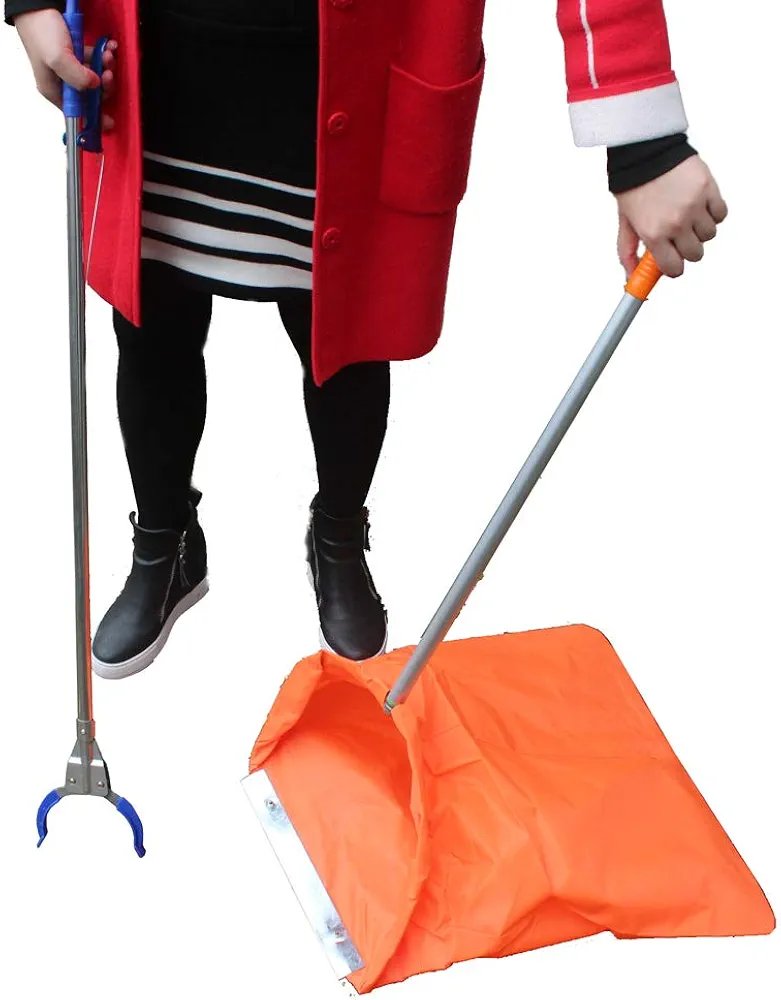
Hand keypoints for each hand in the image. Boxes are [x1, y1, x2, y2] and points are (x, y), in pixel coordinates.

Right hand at [15, 9, 117, 130]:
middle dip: (104, 86)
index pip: (78, 112)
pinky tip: (108, 48)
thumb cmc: (41, 31)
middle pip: (92, 95)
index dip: (94, 118)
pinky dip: (103, 55)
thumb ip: (77, 78)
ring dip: (105, 67)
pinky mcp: (78, 55)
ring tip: (107, 55)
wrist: (38, 5)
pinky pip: (96, 61)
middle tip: (107, 74)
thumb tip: (95, 86)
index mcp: (54, 90)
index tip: (109, 121)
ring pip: (96, 78)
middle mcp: (64, 82)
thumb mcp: (58, 59)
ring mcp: (72, 68)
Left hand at [615, 156, 727, 278]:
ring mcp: (694, 206)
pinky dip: (713, 213)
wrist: (644, 151)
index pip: (674, 269)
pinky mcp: (708, 188)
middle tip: (679, 236)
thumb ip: (627, 251)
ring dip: (701, 230)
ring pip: (710, 235)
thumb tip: (630, 277)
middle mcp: (676, 223)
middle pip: (696, 255)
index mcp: (654, 234)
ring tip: (687, 215)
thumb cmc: (633, 186)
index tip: (672, 259)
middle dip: (687, 249)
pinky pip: (721, 214)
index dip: (673, 266)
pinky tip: (699, 205)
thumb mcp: (625, 223)